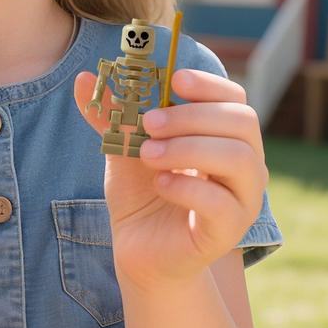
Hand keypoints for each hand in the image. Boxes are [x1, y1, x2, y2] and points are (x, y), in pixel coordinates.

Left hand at [74, 68, 267, 290]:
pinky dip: (186, 187)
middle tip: (149, 123)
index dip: (208, 84)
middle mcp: (244, 164)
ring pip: (238, 158)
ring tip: (148, 154)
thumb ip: (111, 114)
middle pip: (241, 121)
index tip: (174, 80)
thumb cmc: (141, 193)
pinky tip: (159, 184)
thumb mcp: (123, 147)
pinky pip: (221, 202)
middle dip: (191, 116)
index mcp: (224, 137)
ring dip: (189, 148)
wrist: (139, 250)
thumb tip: (83, 78)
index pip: (234, 98)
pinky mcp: (229, 231)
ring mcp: (242, 198)